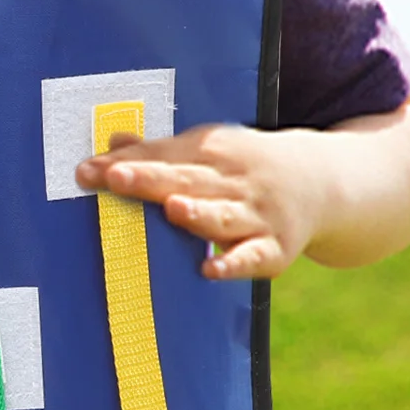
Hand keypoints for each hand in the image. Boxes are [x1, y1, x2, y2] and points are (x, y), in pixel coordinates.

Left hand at [74, 123, 325, 280]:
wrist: (324, 182)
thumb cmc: (245, 166)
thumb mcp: (208, 149)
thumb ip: (158, 152)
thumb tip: (111, 140)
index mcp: (214, 149)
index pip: (163, 155)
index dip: (126, 162)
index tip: (86, 170)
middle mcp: (235, 179)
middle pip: (187, 179)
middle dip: (150, 179)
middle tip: (115, 177)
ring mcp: (256, 214)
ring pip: (222, 215)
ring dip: (198, 213)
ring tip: (172, 209)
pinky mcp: (274, 249)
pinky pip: (252, 257)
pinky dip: (233, 263)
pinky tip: (209, 269)